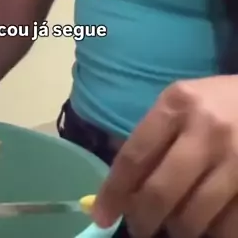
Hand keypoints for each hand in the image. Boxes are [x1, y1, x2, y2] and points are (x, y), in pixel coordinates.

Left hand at [93, 76, 237, 237]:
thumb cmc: (220, 102)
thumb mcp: (184, 102)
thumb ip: (156, 134)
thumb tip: (123, 184)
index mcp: (178, 103)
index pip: (134, 155)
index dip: (113, 192)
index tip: (101, 216)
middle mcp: (206, 130)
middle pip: (160, 193)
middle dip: (143, 220)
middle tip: (140, 227)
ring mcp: (236, 160)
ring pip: (193, 217)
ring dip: (178, 230)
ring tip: (175, 224)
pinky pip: (226, 227)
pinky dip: (212, 233)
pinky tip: (207, 224)